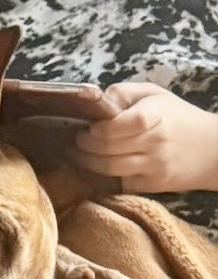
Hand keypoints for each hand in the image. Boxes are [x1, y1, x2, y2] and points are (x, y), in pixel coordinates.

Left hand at [72, 82, 217, 192]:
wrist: (213, 150)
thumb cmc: (178, 118)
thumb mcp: (155, 95)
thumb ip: (125, 93)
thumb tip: (98, 100)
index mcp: (154, 116)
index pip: (117, 126)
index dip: (97, 130)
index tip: (86, 128)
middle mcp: (154, 143)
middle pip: (107, 149)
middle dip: (84, 147)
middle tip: (75, 142)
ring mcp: (152, 166)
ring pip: (109, 168)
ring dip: (87, 163)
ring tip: (78, 155)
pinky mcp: (152, 185)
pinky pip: (119, 183)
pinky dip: (103, 177)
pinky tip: (95, 169)